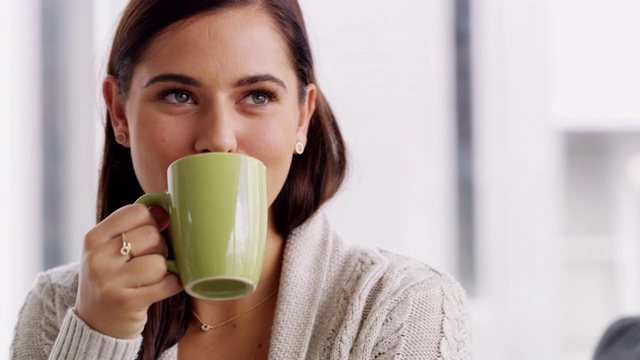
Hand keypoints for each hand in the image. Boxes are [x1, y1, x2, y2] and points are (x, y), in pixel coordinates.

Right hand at [74, 204, 182, 338]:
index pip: (137, 211)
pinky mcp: (127, 302)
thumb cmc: (111, 278)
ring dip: (165, 269)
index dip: (151, 221)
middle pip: (151, 235)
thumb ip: (136, 226)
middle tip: (153, 259)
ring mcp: (110, 281)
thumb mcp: (111, 249)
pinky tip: (162, 288)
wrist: (95, 324)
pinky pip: (167, 284)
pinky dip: (172, 285)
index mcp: (93, 238)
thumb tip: (165, 206)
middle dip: (161, 247)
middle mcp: (98, 258)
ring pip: (159, 261)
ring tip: (154, 276)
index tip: (149, 235)